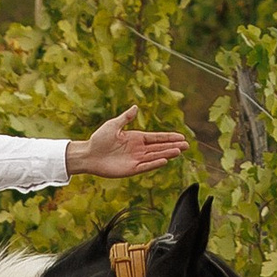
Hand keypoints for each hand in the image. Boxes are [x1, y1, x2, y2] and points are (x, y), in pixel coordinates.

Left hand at [66, 104, 191, 181]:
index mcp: (136, 138)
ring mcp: (136, 159)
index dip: (169, 137)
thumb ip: (126, 117)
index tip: (181, 137)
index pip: (157, 138)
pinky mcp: (131, 169)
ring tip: (179, 151)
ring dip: (167, 154)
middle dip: (173, 146)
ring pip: (155, 156)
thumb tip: (136, 107)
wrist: (89, 154)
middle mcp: (138, 149)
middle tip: (187, 145)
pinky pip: (146, 166)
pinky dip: (155, 163)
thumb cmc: (99, 139)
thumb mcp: (113, 125)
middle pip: (159, 147)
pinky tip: (164, 161)